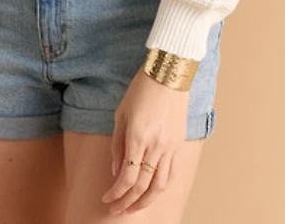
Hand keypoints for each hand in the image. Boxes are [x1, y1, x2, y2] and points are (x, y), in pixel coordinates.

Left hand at [101, 64, 189, 215]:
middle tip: (116, 211)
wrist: (168, 73)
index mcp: (138, 137)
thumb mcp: (121, 113)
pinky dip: (161, 187)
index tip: (106, 199)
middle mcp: (156, 146)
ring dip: (145, 201)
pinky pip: (171, 173)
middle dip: (127, 203)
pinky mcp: (179, 144)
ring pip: (160, 186)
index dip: (115, 193)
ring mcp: (170, 147)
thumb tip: (116, 170)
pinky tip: (152, 191)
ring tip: (133, 207)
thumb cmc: (141, 89)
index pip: (127, 177)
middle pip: (142, 187)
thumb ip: (117, 144)